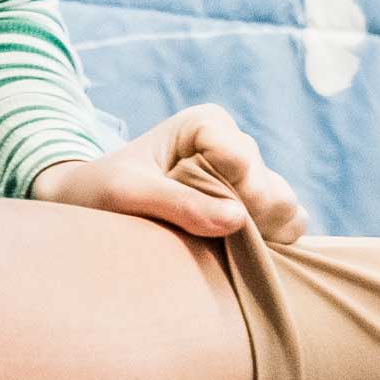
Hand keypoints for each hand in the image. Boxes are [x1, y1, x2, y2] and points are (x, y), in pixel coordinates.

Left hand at [32, 104, 306, 242]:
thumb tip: (236, 219)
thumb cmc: (100, 190)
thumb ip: (178, 203)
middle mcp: (233, 147)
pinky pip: (289, 227)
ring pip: (286, 208)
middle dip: (248, 217)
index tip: (204, 215)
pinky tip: (237, 255)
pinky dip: (273, 244)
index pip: (241, 157)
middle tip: (209, 238)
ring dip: (262, 234)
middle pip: (269, 186)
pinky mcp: (251, 211)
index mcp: (207, 125)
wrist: (89, 207)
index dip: (230, 191)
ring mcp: (246, 181)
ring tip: (220, 248)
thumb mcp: (126, 193)